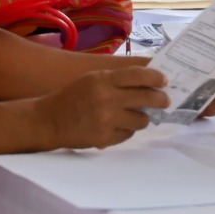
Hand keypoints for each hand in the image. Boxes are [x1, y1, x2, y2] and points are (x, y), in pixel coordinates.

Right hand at [35, 65, 169, 149]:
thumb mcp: (93, 79)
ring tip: (135, 116)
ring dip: (142, 118)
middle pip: (147, 98)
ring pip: (141, 120)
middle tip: (165, 101)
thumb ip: (117, 79)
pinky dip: (127, 131)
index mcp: (103, 80)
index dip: (155, 77)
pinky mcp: (105, 138)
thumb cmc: (73, 96)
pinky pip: (128, 134)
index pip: (138, 75)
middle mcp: (107, 98)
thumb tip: (148, 81)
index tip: (164, 80)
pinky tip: (117, 126)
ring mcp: (107, 120)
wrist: (49, 120)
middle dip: (160, 99)